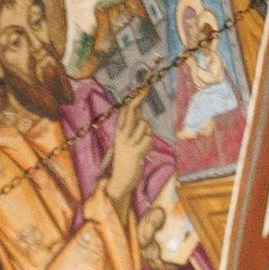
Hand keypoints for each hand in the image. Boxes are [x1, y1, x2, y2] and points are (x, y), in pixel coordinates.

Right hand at [106, 82, 155, 209]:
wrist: (119, 183)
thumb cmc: (125, 161)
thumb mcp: (125, 142)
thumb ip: (131, 125)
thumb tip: (137, 107)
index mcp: (118, 132)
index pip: (125, 110)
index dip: (135, 97)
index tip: (144, 86)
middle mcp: (121, 136)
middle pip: (132, 110)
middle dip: (140, 97)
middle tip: (146, 87)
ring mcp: (128, 144)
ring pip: (144, 124)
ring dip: (148, 133)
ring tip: (142, 144)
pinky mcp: (135, 153)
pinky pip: (149, 139)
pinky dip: (149, 145)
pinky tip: (143, 153)